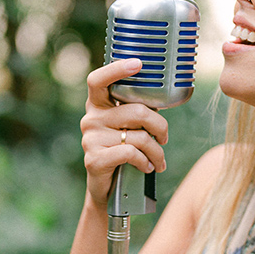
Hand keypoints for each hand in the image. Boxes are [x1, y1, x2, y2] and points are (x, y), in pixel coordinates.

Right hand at [80, 58, 169, 207]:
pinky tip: (146, 167)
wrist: (108, 189)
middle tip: (164, 139)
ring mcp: (90, 139)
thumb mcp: (129, 128)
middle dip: (159, 126)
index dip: (116, 69)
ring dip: (156, 152)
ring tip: (159, 161)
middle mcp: (90, 118)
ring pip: (138, 136)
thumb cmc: (123, 152)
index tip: (138, 64)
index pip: (98, 80)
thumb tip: (163, 96)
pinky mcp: (94, 159)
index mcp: (97, 105)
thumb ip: (137, 112)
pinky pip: (130, 153)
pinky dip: (145, 161)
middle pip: (136, 111)